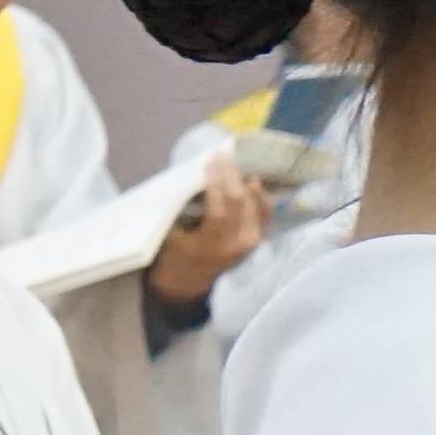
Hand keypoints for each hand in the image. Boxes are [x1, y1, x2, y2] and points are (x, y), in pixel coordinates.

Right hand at [143, 156, 269, 307]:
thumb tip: (193, 175)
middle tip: (224, 153)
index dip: (218, 182)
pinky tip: (253, 177)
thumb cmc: (173, 253)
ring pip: (257, 205)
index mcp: (211, 245)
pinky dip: (260, 194)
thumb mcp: (170, 232)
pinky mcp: (258, 239)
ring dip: (247, 181)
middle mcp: (237, 244)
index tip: (211, 159)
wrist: (189, 280)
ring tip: (238, 160)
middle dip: (232, 175)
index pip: (221, 210)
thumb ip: (182, 208)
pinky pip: (265, 213)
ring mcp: (252, 243)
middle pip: (241, 203)